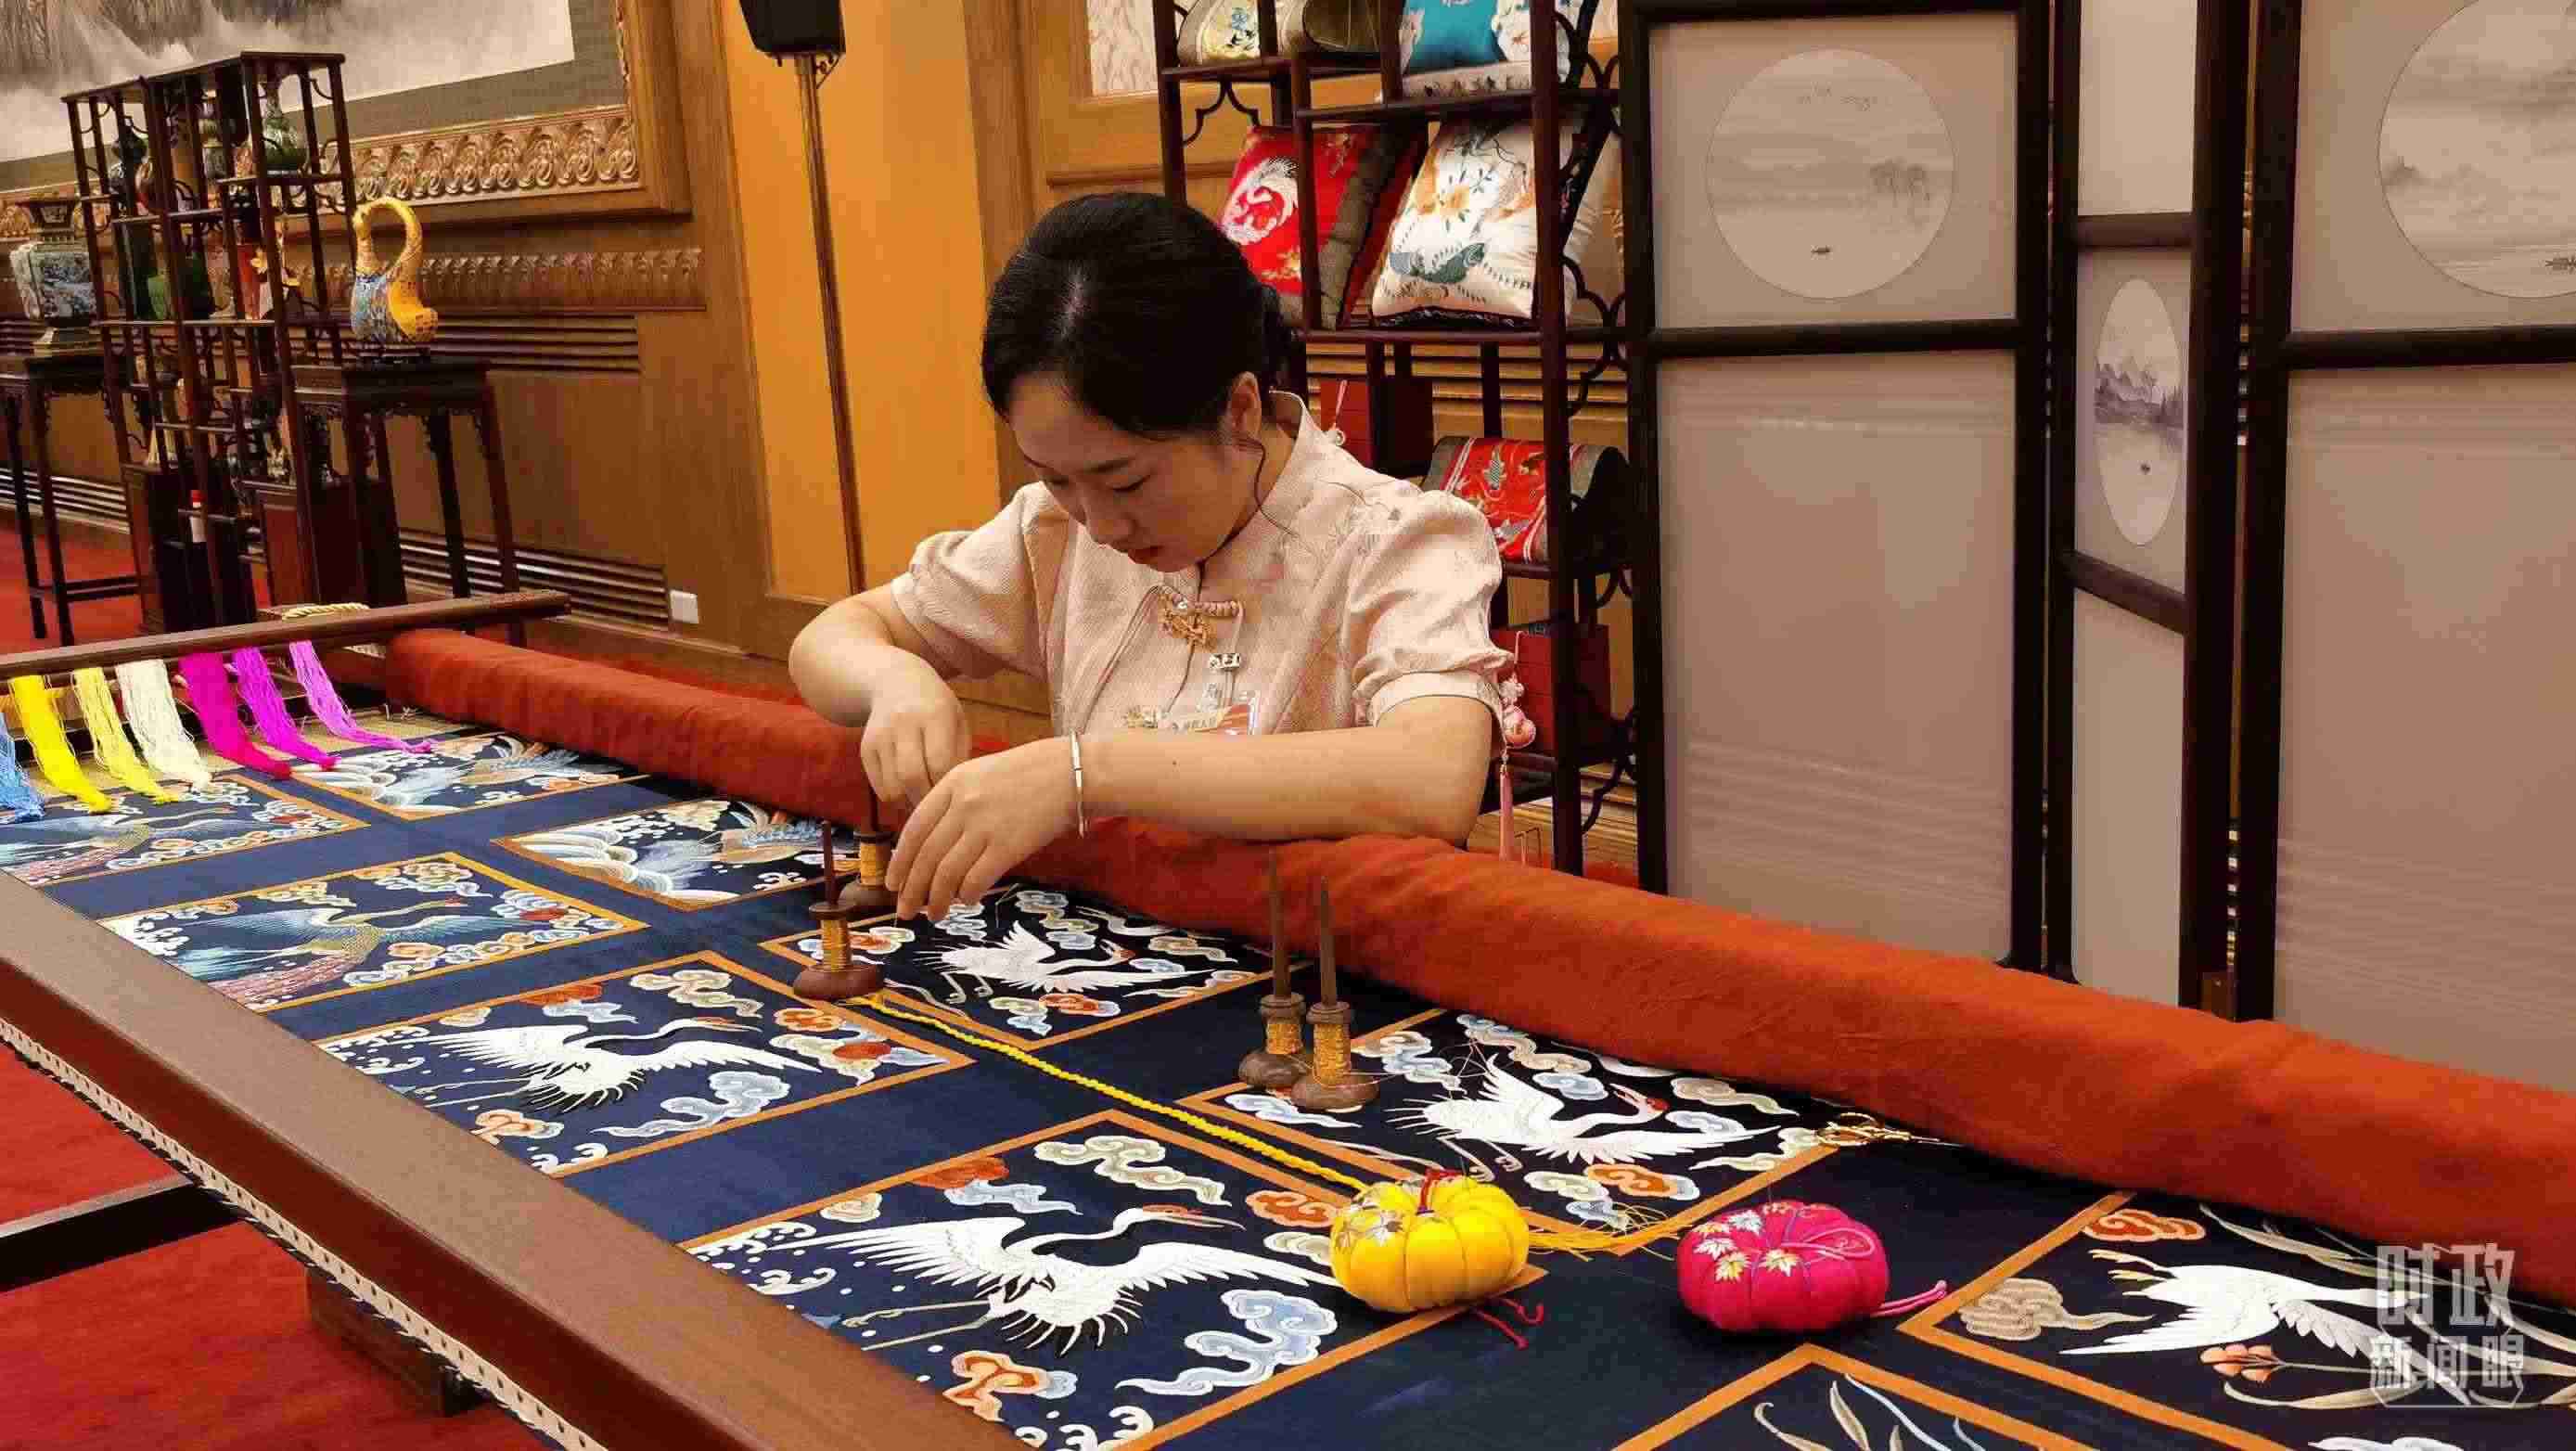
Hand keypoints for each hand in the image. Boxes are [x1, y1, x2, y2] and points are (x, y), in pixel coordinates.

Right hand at [859, 661, 968, 809]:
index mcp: (935, 714)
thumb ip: (960, 754)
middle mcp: (904, 722)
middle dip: (925, 799)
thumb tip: (953, 793)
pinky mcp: (866, 747)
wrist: (895, 681)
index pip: (939, 762)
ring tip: (922, 797)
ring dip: (909, 802)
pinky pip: (879, 786)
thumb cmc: (937, 708)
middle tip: (936, 805)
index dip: (946, 785)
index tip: (953, 794)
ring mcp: (881, 735)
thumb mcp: (957, 720)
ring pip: (892, 786)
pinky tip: (907, 789)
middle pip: (911, 776)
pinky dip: (894, 797)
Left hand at [886, 738, 1079, 920]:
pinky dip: (967, 894)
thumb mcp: (982, 774)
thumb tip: (935, 847)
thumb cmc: (1030, 773)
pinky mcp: (1008, 846)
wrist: (1072, 771)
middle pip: (926, 856)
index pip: (914, 829)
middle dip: (912, 889)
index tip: (893, 883)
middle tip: (905, 911)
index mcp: (952, 784)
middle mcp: (963, 805)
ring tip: (934, 915)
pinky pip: (976, 878)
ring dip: (936, 899)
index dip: (900, 861)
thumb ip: (956, 802)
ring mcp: (984, 826)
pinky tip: (967, 901)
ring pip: (946, 872)